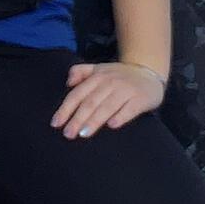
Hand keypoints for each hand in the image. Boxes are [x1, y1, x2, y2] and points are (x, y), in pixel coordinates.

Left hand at [50, 60, 164, 139]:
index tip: (56, 123)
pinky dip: (121, 116)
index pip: (78, 94)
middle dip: (77, 119)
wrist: (148, 72)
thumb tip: (68, 82)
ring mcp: (126, 90)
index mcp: (97, 77)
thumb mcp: (99, 69)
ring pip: (107, 106)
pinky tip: (112, 126)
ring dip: (95, 120)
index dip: (66, 109)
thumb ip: (81, 72)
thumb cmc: (119, 75)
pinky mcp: (140, 99)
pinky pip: (129, 109)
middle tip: (68, 134)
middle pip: (90, 102)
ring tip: (83, 134)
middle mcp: (110, 82)